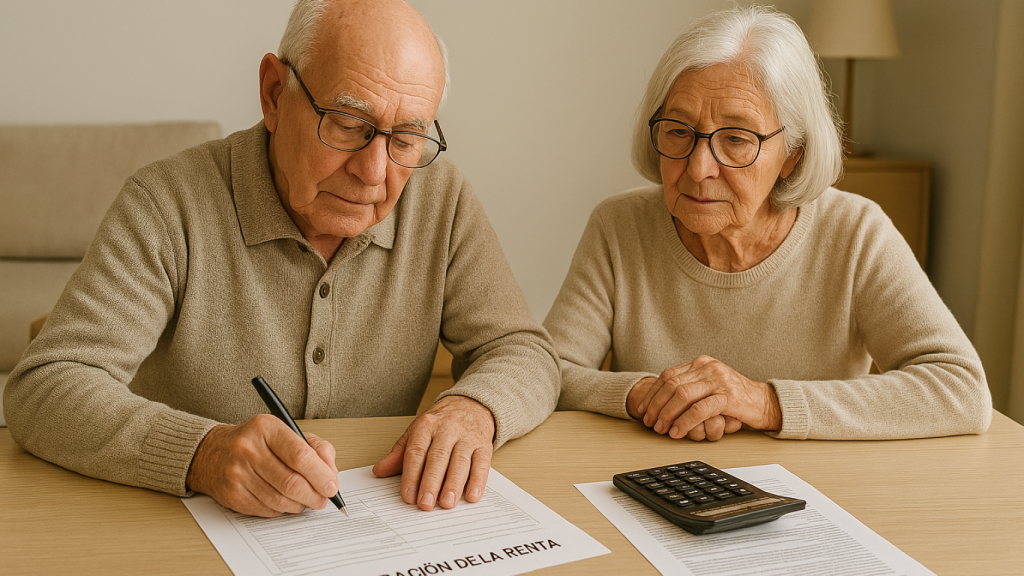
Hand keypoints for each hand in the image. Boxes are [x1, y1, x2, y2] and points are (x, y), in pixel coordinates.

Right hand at [186, 414, 339, 516]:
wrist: (212, 453)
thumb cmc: (256, 442)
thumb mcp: (285, 432)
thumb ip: (315, 448)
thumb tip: (331, 473)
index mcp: (266, 428)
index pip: (300, 455)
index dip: (320, 475)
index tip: (332, 486)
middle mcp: (249, 449)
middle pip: (291, 482)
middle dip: (315, 495)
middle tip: (324, 499)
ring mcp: (238, 474)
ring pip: (281, 500)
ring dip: (300, 505)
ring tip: (306, 500)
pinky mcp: (232, 495)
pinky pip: (268, 510)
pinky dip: (283, 509)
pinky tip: (286, 501)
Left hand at [372, 395, 494, 510]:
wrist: (471, 404)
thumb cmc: (441, 423)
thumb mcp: (416, 432)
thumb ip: (399, 454)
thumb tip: (379, 471)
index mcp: (426, 427)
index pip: (416, 452)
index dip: (411, 475)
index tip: (408, 496)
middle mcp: (447, 430)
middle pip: (438, 458)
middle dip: (431, 482)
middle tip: (425, 503)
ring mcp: (467, 437)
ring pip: (460, 461)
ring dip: (454, 484)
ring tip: (447, 503)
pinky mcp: (484, 445)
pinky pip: (482, 463)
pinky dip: (478, 481)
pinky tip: (473, 495)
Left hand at [626, 356, 780, 440]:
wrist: (764, 403)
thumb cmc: (734, 398)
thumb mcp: (709, 386)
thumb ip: (690, 386)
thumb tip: (660, 398)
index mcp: (701, 363)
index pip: (668, 375)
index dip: (652, 393)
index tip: (643, 409)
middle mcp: (708, 367)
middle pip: (671, 385)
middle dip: (657, 406)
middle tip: (650, 422)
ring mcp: (718, 380)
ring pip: (682, 395)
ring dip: (667, 414)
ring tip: (661, 429)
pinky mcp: (728, 396)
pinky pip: (699, 409)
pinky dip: (685, 422)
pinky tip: (678, 431)